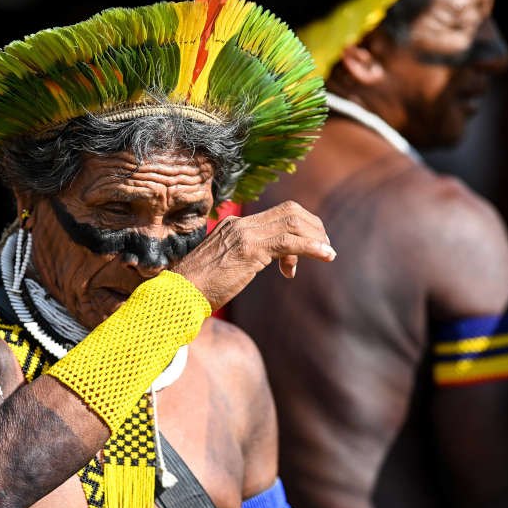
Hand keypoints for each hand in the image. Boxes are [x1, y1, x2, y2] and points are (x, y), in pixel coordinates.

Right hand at [172, 200, 334, 309]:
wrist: (178, 295)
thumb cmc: (199, 288)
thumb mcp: (225, 265)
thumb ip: (244, 257)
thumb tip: (263, 261)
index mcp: (235, 224)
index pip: (279, 214)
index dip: (300, 228)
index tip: (304, 253)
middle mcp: (241, 224)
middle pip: (291, 211)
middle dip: (314, 228)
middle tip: (324, 249)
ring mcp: (245, 235)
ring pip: (294, 223)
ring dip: (317, 237)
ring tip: (328, 253)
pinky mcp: (250, 251)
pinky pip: (290, 242)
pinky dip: (313, 247)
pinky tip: (327, 255)